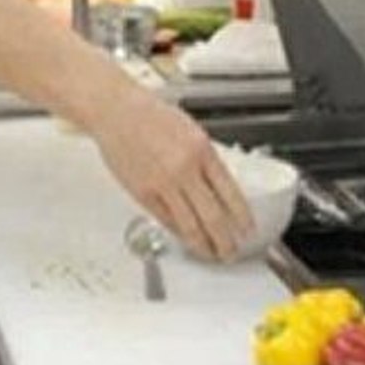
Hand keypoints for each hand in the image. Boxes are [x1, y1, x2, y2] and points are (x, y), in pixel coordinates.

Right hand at [89, 84, 254, 260]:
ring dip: (204, 245)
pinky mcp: (143, 193)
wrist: (117, 111)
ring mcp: (163, 184)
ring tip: (211, 253)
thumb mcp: (191, 131)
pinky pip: (167, 221)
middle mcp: (185, 169)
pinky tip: (186, 239)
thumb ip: (205, 159)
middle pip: (213, 217)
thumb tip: (219, 187)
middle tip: (232, 250)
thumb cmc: (151, 115)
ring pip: (190, 226)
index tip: (247, 229)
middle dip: (226, 241)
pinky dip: (180, 233)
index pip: (231, 193)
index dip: (242, 217)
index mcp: (202, 150)